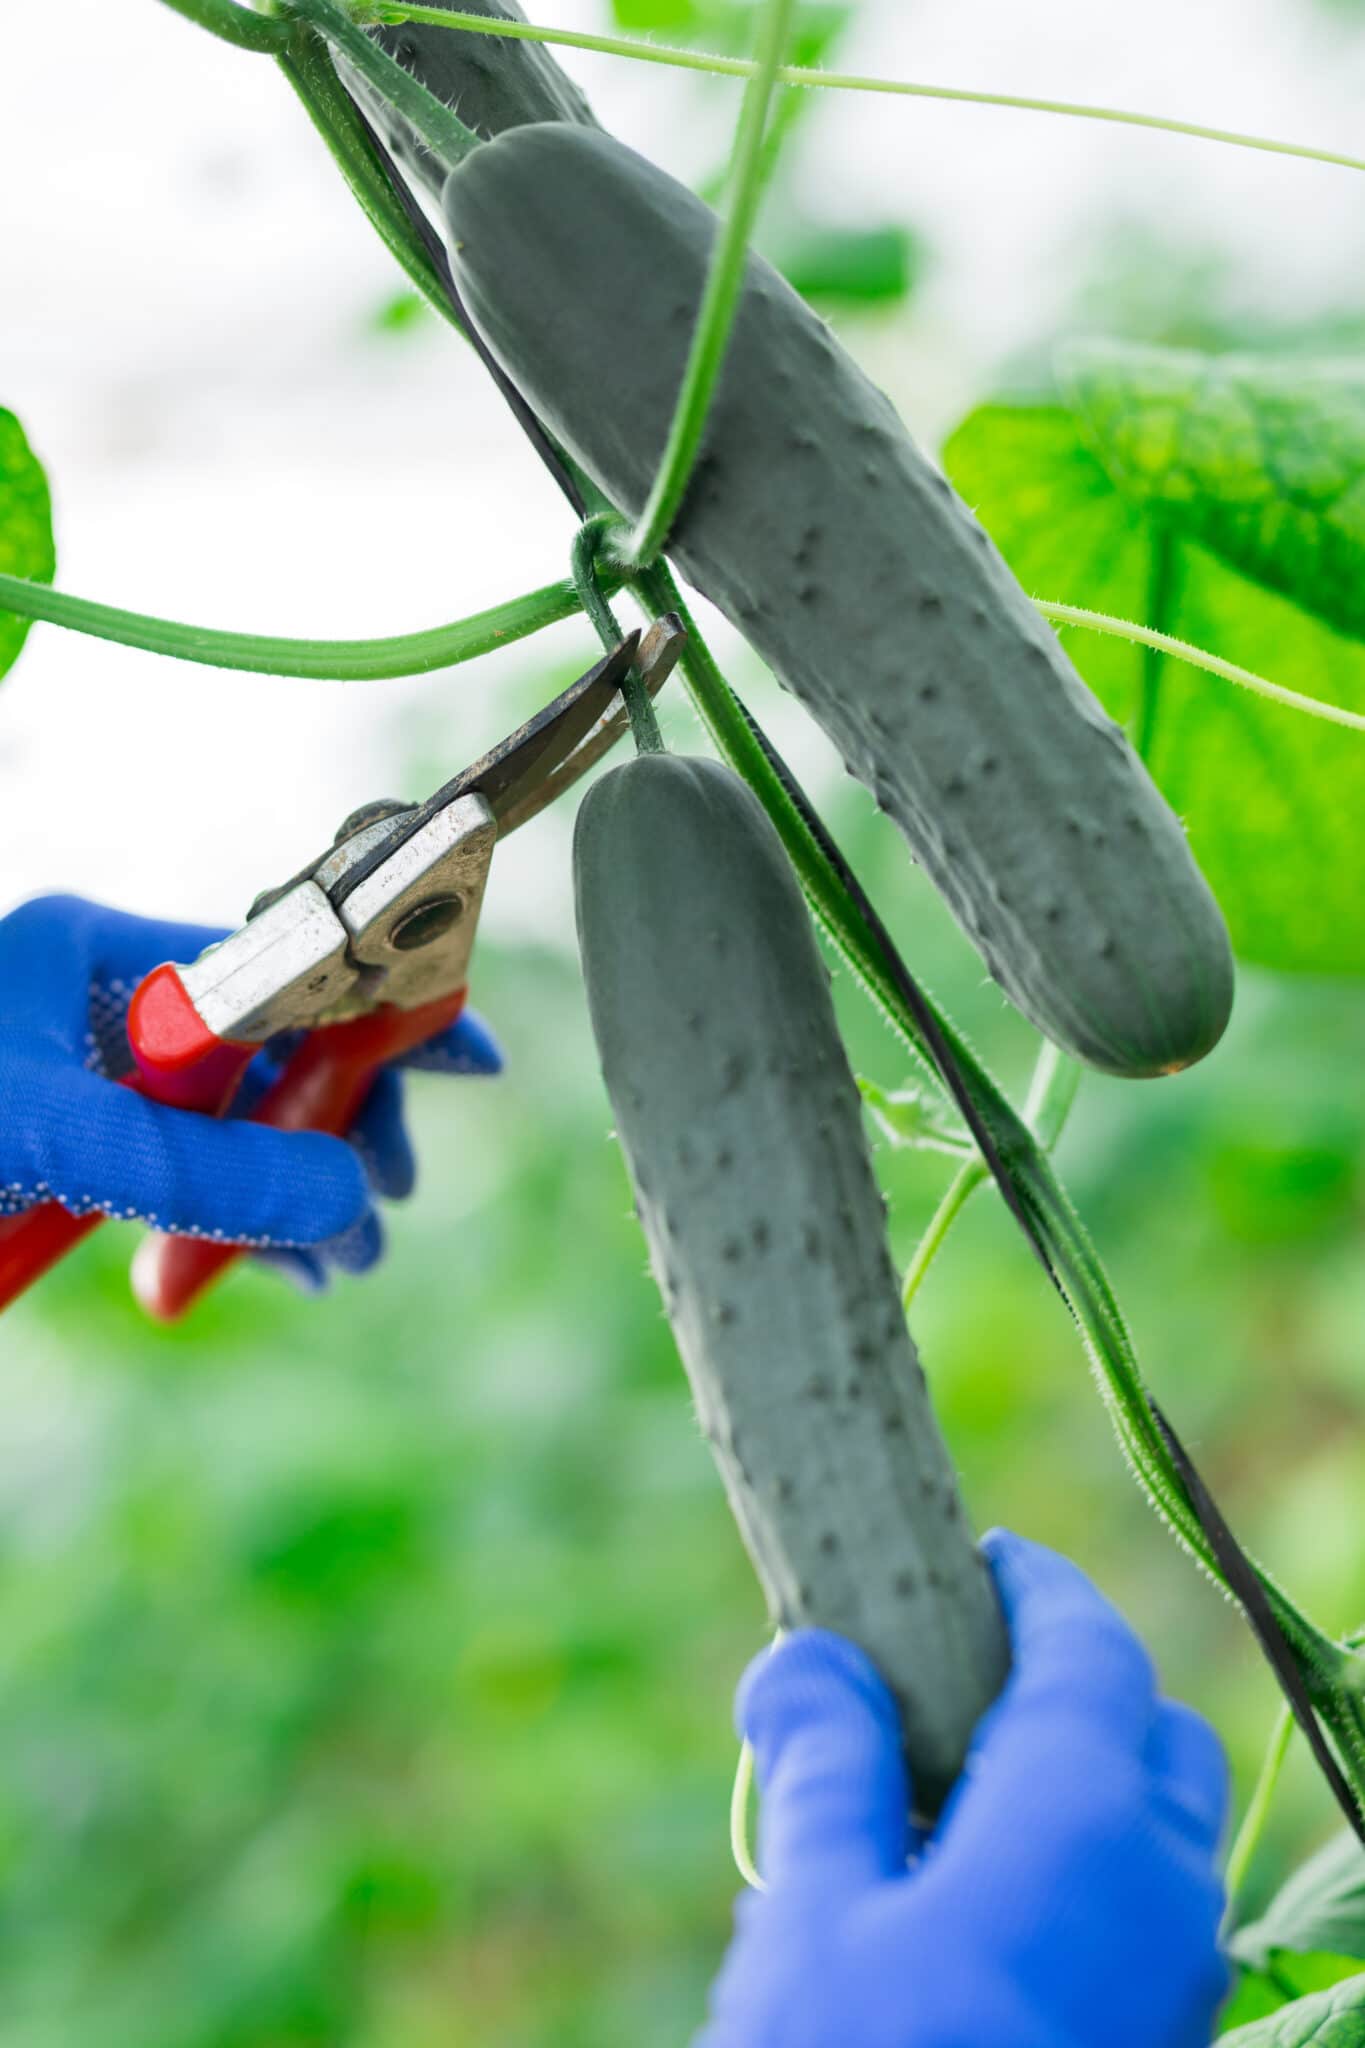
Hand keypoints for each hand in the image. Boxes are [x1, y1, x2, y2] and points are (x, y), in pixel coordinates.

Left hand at [0, 895, 499, 1289]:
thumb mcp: (56, 1139)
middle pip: (273, 1053)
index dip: (379, 1012)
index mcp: (97, 952)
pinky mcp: (78, 1153)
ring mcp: (91, 1079)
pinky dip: (239, 1226)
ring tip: (344, 1262)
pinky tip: (284, 1269)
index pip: (277, 968)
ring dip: (299, 1193)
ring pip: (236, 1127)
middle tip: (389, 1199)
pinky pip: (189, 1178)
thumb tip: (347, 1197)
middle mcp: (103, 1002)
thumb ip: (199, 1167)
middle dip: (340, 1131)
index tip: (467, 1057)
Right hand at [700, 1530, 1228, 2047]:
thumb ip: (825, 1767)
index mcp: (1091, 1822)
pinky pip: (1145, 1927)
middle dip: (1071, 1683)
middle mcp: (1166, 1896)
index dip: (1035, 1588)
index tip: (978, 1559)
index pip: (1090, 1648)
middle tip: (955, 1680)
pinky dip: (1083, 1875)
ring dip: (1079, 1785)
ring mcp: (1175, 1991)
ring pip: (1160, 1838)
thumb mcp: (813, 1916)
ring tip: (945, 1798)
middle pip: (1151, 1735)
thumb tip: (808, 1660)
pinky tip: (967, 1913)